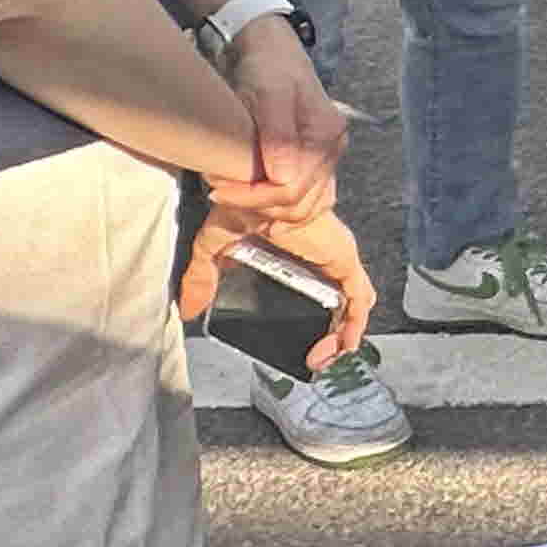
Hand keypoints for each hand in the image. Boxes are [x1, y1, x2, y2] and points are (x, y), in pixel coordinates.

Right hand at [179, 194, 379, 368]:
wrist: (262, 186)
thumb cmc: (246, 204)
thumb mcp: (216, 247)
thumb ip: (202, 278)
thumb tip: (187, 309)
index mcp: (299, 257)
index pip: (319, 293)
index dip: (319, 323)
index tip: (304, 351)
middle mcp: (322, 260)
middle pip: (341, 304)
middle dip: (333, 336)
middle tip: (314, 361)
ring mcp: (336, 259)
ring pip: (353, 303)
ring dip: (345, 333)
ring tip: (326, 357)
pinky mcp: (342, 258)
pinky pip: (359, 295)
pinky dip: (355, 320)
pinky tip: (346, 341)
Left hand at [209, 25, 346, 227]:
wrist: (270, 49)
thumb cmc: (267, 67)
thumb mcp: (268, 94)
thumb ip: (278, 134)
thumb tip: (283, 178)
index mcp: (326, 135)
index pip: (293, 189)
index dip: (253, 196)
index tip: (216, 187)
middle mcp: (332, 151)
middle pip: (299, 205)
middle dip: (256, 205)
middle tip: (217, 189)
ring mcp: (324, 158)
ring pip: (301, 208)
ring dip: (264, 210)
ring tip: (231, 194)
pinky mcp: (311, 161)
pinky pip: (299, 199)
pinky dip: (274, 206)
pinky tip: (250, 197)